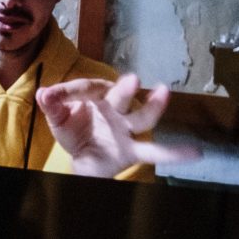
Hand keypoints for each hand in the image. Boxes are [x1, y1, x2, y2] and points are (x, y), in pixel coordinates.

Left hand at [35, 74, 199, 177]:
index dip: (70, 92)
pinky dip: (176, 153)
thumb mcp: (59, 120)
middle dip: (125, 89)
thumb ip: (53, 107)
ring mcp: (127, 129)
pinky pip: (156, 152)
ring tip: (165, 92)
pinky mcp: (133, 150)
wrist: (84, 159)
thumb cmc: (74, 131)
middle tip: (132, 79)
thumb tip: (42, 93)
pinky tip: (195, 152)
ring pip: (142, 118)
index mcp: (96, 97)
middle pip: (121, 97)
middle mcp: (116, 109)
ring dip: (153, 107)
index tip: (51, 96)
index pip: (87, 89)